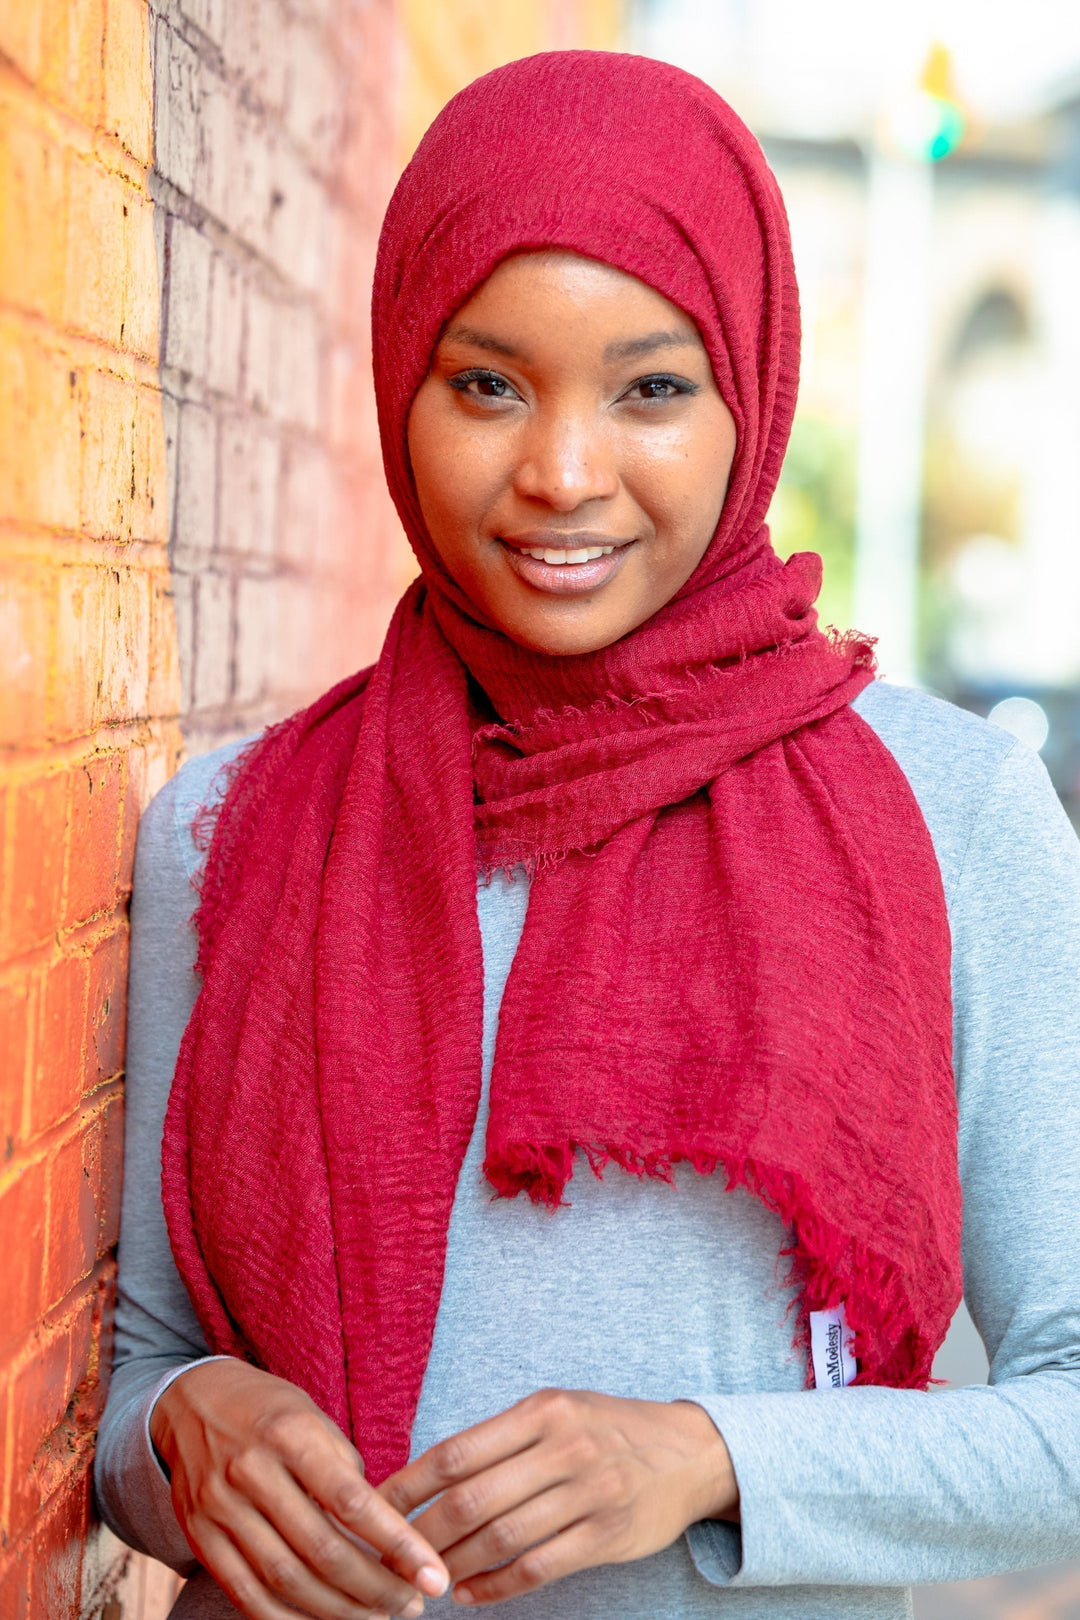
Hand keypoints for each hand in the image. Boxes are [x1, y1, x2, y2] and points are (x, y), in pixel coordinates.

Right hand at [150, 1359, 449, 1619]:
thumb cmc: (269, 1410)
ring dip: (338, 1611)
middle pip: (321, 1549)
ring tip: (376, 1617)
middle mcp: (251, 1470)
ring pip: (286, 1579)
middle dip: (374, 1587)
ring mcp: (220, 1507)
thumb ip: (343, 1468)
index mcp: (290, 1433)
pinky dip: (287, 1619)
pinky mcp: (200, 1536)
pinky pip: (247, 1593)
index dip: (397, 1544)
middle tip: (411, 1604)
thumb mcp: (312, 1416)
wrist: (191, 1402)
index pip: (351, 1501)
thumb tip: (382, 1528)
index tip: (432, 1574)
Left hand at [377, 1389, 737, 1606]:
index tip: (375, 1509)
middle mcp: (564, 1447)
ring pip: (500, 1539)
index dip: (409, 1486)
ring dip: (453, 1566)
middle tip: (391, 1557)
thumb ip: (502, 1439)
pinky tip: (471, 1594)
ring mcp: (588, 1493)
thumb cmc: (607, 1429)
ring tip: (426, 1581)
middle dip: (422, 1535)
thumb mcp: (557, 1410)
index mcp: (542, 1410)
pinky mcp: (606, 1535)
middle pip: (471, 1500)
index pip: (457, 1451)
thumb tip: (425, 1474)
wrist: (691, 1452)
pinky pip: (537, 1568)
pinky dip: (496, 1587)